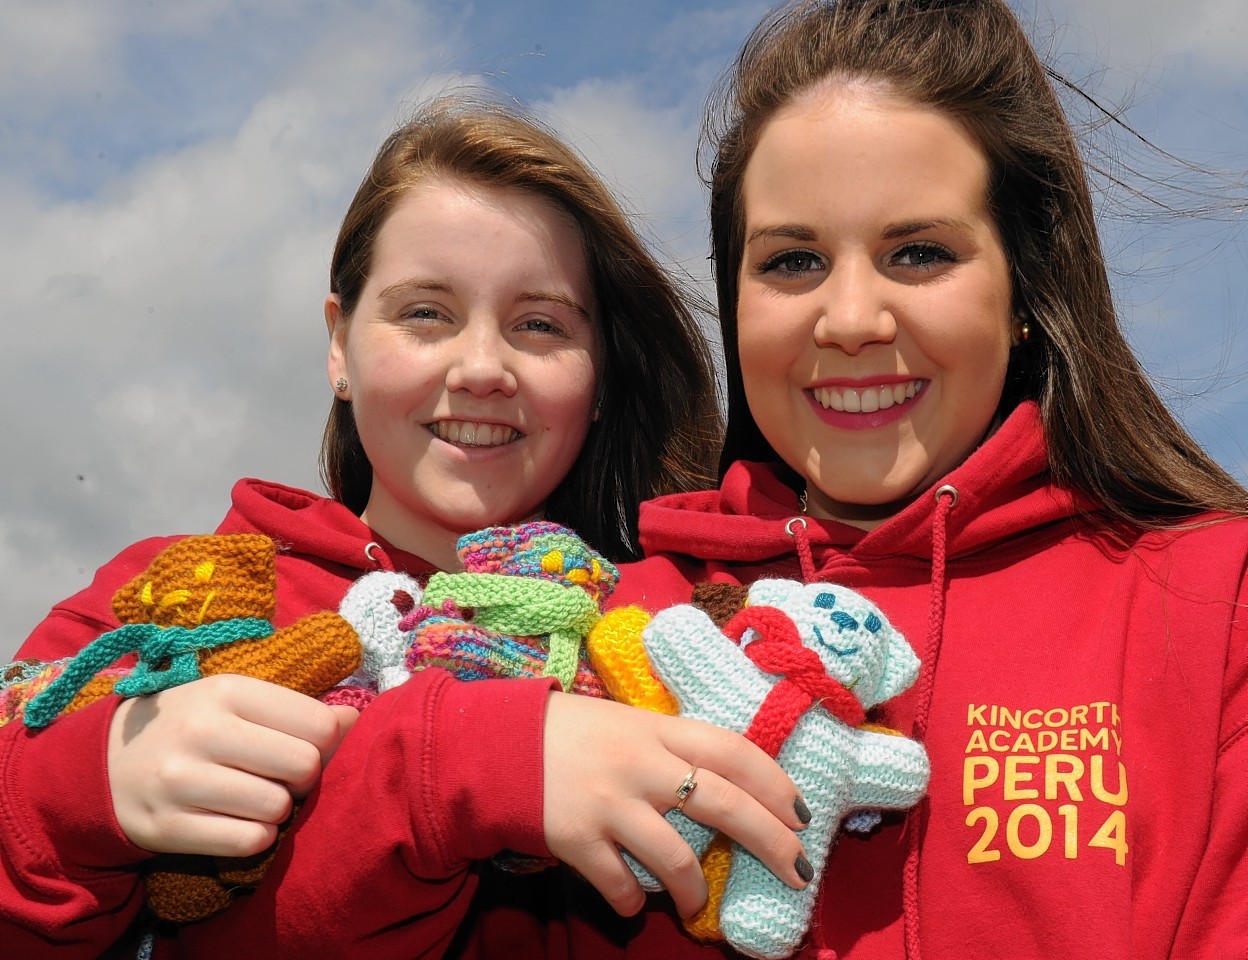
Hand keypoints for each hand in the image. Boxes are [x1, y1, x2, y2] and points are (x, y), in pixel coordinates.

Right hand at [107, 674, 358, 856]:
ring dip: (279, 811)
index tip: (302, 747)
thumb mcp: (238, 701)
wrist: (105, 763)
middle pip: (303, 766)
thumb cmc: (192, 725)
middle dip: (304, 778)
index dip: (325, 743)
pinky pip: (247, 842)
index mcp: (226, 690)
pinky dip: (256, 838)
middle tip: (282, 778)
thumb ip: (297, 710)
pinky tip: (240, 823)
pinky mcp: (166, 827)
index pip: (317, 724)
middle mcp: (201, 731)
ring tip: (258, 798)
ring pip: (277, 808)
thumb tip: (356, 720)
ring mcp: (179, 781)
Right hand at [542, 691, 809, 917]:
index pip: (732, 750)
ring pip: (676, 858)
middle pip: (723, 803)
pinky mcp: (576, 839)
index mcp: (657, 729)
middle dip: (770, 841)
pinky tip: (635, 904)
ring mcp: (609, 803)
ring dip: (696, 890)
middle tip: (798, 872)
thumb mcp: (629, 723)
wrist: (497, 745)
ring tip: (699, 904)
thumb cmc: (573, 734)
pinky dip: (634, 903)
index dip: (775, 783)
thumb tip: (733, 784)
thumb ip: (674, 747)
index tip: (801, 814)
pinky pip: (621, 886)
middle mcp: (640, 763)